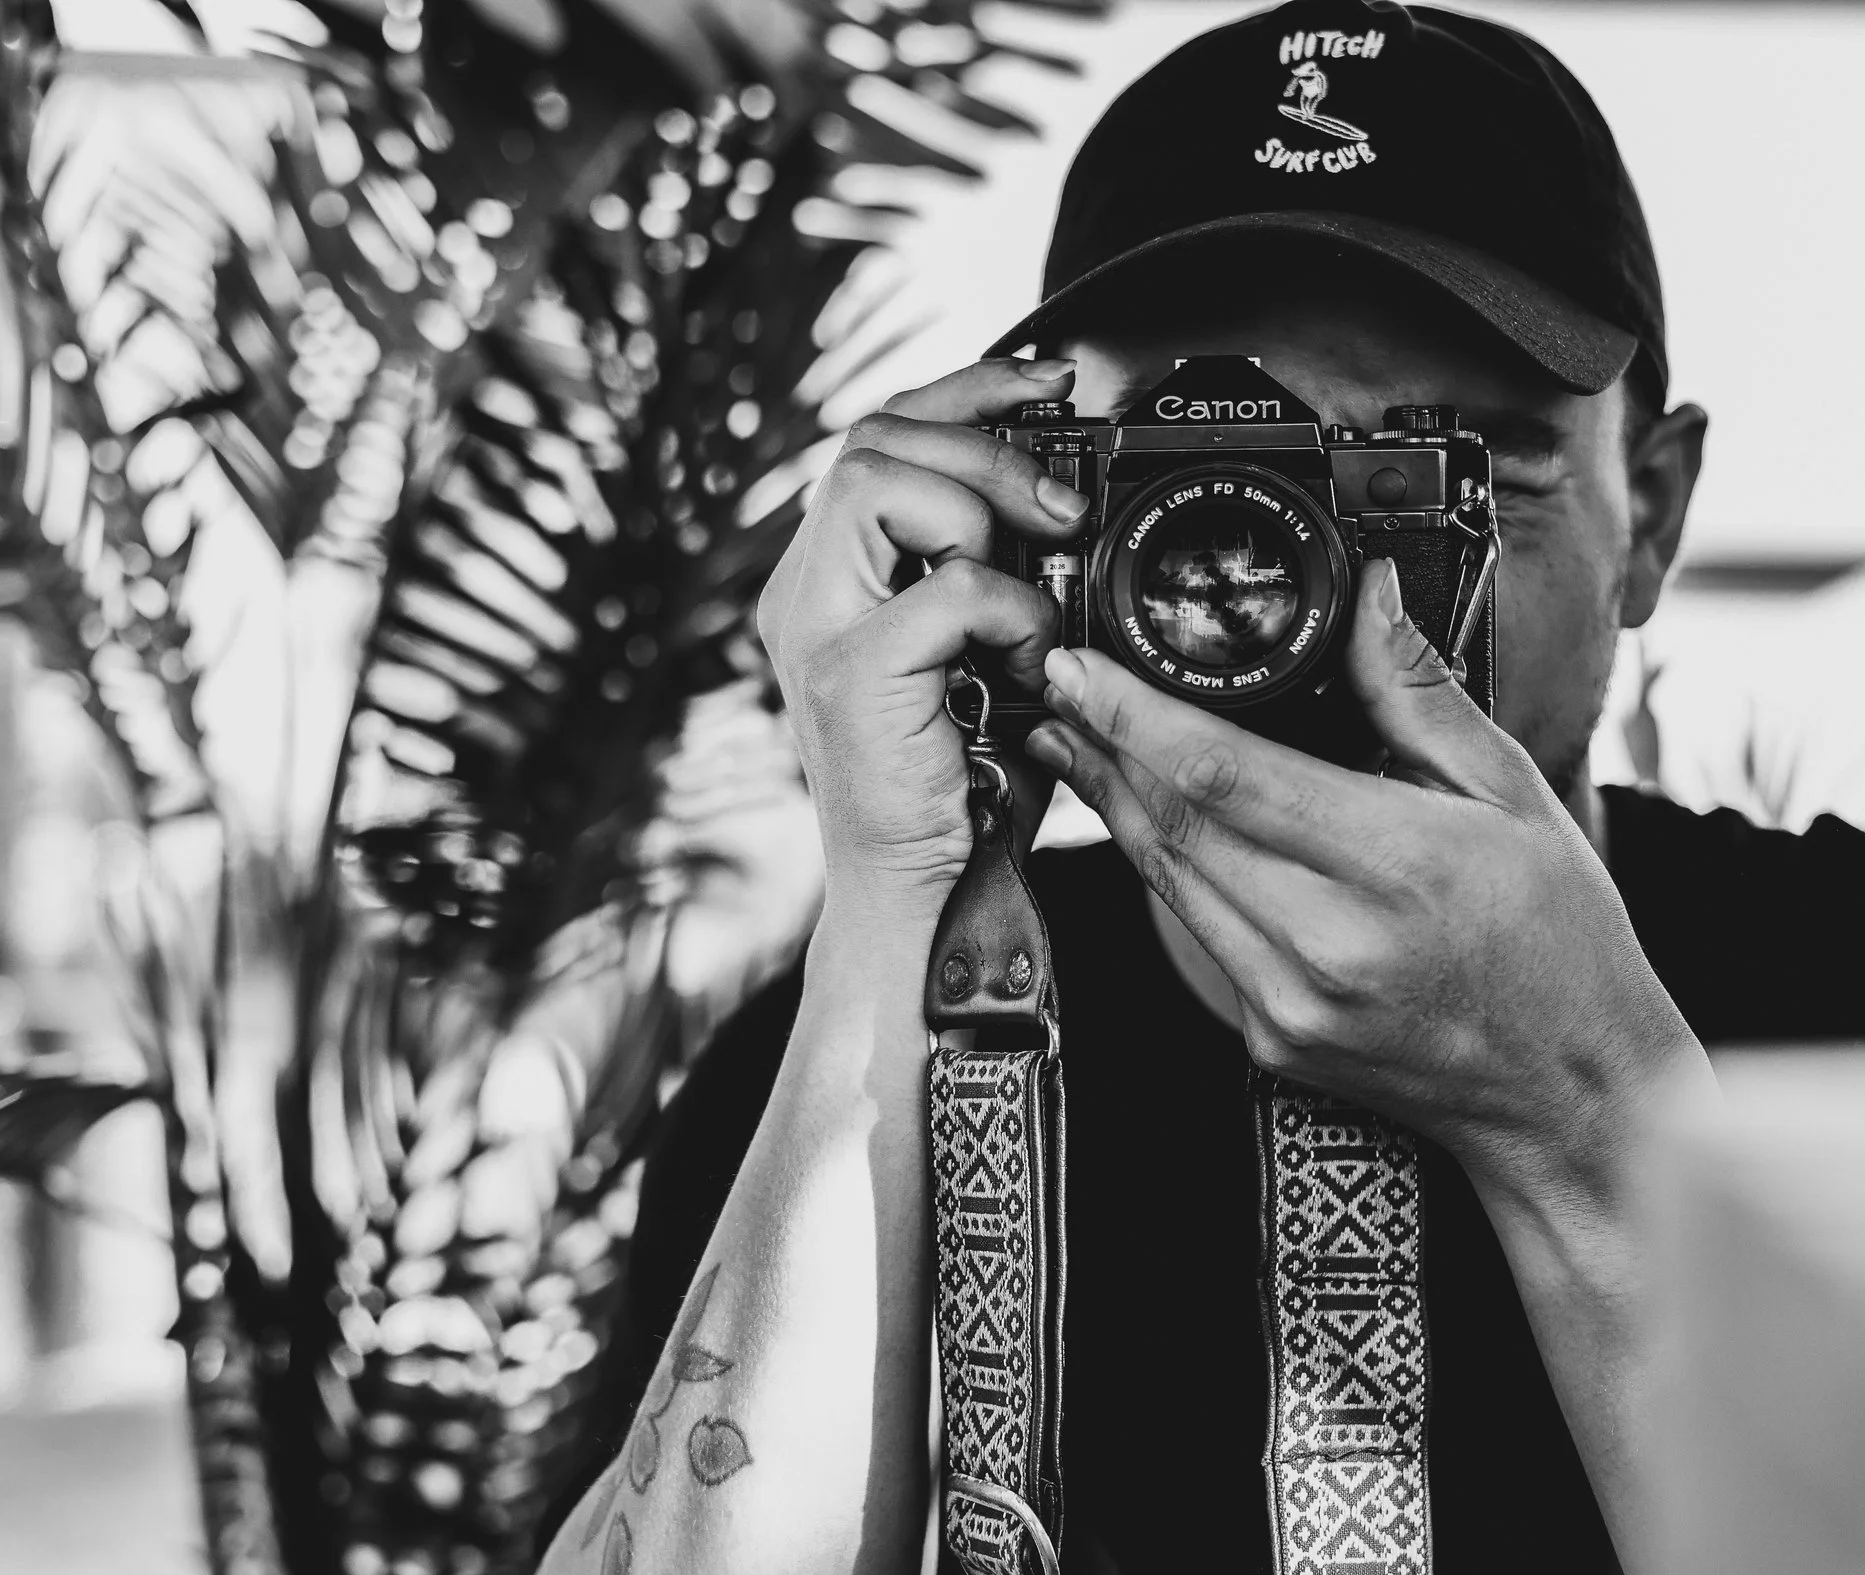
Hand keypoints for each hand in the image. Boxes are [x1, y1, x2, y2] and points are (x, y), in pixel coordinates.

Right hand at [757, 359, 1083, 927]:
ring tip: (1031, 590)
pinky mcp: (846, 674)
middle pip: (874, 435)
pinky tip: (1026, 666)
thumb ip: (995, 574)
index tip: (1049, 382)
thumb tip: (1062, 497)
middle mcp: (802, 594)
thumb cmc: (960, 792)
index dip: (967, 388)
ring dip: (984, 516)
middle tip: (1060, 507)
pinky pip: (947, 586)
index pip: (879, 434)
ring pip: (883, 480)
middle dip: (986, 443)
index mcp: (829, 580)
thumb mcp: (984, 656)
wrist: (929, 901)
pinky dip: (1013, 614)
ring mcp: (812, 630)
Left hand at [1027, 558, 1705, 1196]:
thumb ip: (1419, 693)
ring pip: (1165, 881)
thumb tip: (1365, 597)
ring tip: (1078, 741)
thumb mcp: (1514, 796)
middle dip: (1104, 747)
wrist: (1570, 1099)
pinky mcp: (1270, 1039)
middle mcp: (1329, 944)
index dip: (1136, 715)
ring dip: (1112, 804)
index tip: (1086, 670)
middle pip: (1173, 825)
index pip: (1224, 774)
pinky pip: (1193, 933)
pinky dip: (1163, 868)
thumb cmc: (1560, 946)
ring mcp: (1289, 1002)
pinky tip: (1146, 823)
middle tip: (1064, 689)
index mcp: (1397, 866)